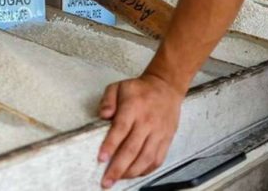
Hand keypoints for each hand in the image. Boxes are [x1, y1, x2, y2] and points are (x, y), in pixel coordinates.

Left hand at [97, 74, 183, 188]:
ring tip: (118, 179)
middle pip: (132, 149)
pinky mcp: (166, 140)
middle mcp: (147, 123)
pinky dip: (146, 170)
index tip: (101, 158)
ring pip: (146, 158)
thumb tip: (103, 115)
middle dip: (118, 167)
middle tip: (106, 181)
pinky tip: (135, 174)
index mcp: (133, 108)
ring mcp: (158, 133)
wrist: (166, 88)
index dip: (110, 145)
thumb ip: (107, 100)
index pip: (121, 129)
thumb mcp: (118, 87)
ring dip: (131, 172)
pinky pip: (157, 159)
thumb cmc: (138, 90)